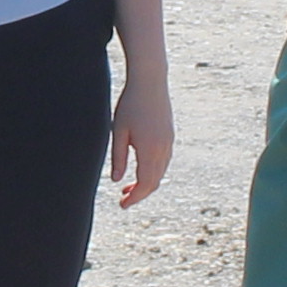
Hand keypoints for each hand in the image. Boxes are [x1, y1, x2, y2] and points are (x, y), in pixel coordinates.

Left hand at [105, 71, 175, 205]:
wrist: (150, 81)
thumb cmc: (130, 104)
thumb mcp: (118, 132)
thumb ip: (118, 158)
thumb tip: (117, 181)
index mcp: (150, 150)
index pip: (145, 184)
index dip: (134, 198)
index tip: (123, 205)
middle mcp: (163, 149)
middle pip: (154, 181)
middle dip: (139, 193)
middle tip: (123, 200)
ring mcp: (169, 142)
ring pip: (160, 172)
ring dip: (146, 183)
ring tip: (127, 187)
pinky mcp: (169, 136)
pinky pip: (163, 162)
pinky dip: (152, 171)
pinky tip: (139, 169)